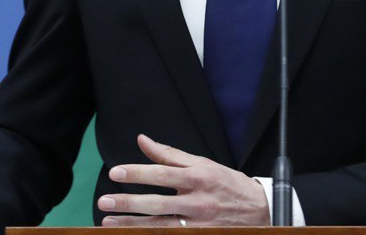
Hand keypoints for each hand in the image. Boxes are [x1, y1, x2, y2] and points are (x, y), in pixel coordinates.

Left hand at [97, 134, 269, 226]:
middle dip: (128, 204)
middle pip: (157, 204)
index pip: (162, 174)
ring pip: (161, 227)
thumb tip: (142, 140)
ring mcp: (200, 225)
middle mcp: (198, 202)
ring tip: (109, 223)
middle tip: (104, 202)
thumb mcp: (202, 163)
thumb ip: (170, 154)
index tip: (115, 173)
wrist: (261, 211)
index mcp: (198, 178)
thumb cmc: (227, 184)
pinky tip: (134, 234)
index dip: (137, 173)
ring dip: (133, 226)